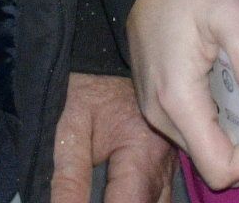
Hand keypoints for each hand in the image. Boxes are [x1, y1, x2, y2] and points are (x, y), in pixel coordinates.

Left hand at [53, 72, 174, 202]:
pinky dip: (141, 202)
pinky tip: (121, 197)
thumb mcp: (69, 127)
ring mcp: (171, 165)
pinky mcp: (167, 164)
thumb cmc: (87, 85)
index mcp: (143, 155)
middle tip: (101, 198)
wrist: (107, 51)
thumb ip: (68, 179)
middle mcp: (165, 165)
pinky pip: (161, 197)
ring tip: (110, 196)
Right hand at [124, 0, 238, 191]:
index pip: (220, 169)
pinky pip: (193, 131)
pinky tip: (219, 82)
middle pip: (213, 162)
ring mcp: (154, 113)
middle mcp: (161, 116)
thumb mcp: (228, 9)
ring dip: (230, 127)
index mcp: (179, 99)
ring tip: (235, 81)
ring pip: (203, 148)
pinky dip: (215, 118)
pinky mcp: (155, 105)